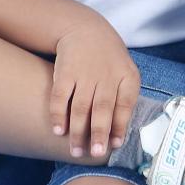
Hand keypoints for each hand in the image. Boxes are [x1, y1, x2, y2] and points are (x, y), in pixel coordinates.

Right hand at [49, 21, 141, 157]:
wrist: (86, 30)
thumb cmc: (109, 61)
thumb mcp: (125, 74)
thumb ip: (124, 102)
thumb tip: (117, 138)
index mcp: (127, 77)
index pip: (125, 105)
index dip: (120, 126)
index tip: (114, 145)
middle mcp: (107, 75)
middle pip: (103, 108)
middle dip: (98, 132)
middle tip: (94, 153)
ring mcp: (85, 73)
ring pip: (80, 106)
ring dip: (77, 130)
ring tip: (75, 151)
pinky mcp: (65, 71)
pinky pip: (60, 96)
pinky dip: (58, 114)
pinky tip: (57, 131)